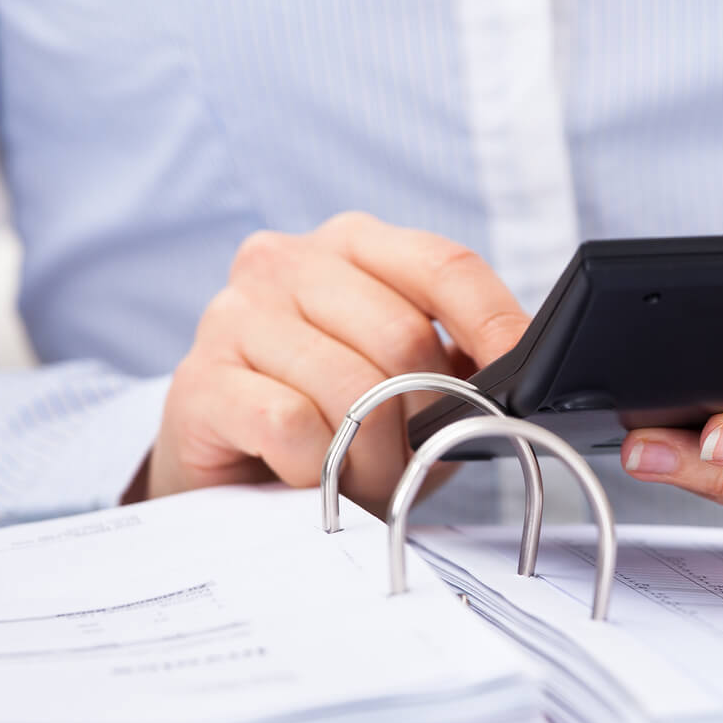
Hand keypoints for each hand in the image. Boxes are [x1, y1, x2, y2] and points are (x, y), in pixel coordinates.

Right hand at [135, 212, 528, 510]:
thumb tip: (519, 378)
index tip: (522, 378)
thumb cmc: (330, 421)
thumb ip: (456, 363)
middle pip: (401, 336)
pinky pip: (291, 425)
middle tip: (413, 463)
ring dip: (370, 457)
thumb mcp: (406, 382)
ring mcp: (233, 315)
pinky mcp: (199, 380)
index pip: (443, 264)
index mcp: (352, 244)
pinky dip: (315, 467)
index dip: (494, 321)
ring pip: (349, 387)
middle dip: (422, 420)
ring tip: (359, 479)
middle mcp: (286, 261)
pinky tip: (305, 474)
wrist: (228, 477)